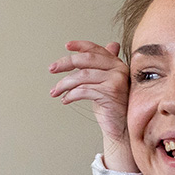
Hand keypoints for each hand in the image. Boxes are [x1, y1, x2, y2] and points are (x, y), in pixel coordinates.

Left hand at [49, 40, 136, 173]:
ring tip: (55, 91)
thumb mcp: (104, 84)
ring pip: (83, 76)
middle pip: (87, 59)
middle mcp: (119, 69)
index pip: (96, 50)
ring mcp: (116, 80)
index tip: (67, 46)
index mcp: (117, 64)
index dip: (80, 46)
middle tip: (52, 69)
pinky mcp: (111, 92)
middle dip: (66, 63)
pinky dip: (71, 94)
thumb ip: (99, 68)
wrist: (122, 128)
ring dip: (64, 84)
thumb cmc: (112, 107)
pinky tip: (65, 99)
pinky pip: (84, 90)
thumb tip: (92, 52)